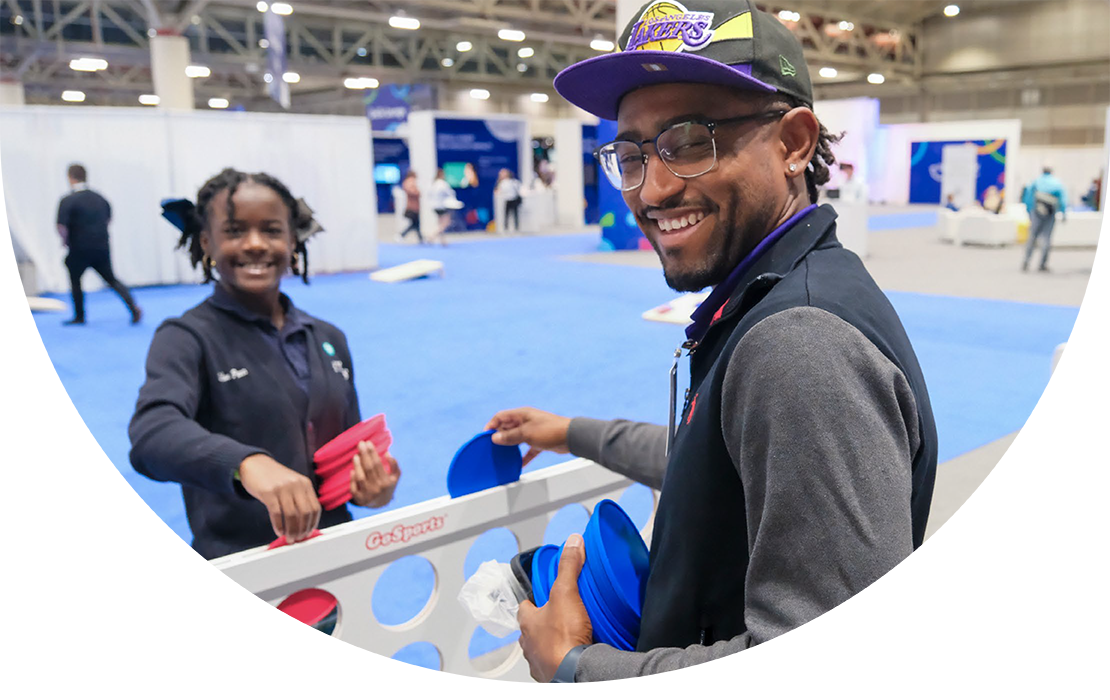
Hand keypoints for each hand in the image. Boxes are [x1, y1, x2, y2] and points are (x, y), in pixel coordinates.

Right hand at [238, 453, 320, 541]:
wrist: (254, 464)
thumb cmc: (273, 478)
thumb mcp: (291, 484)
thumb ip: (298, 499)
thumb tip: (304, 524)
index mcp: (305, 483)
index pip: (315, 507)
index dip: (313, 523)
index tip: (309, 532)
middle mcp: (296, 485)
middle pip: (305, 513)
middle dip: (302, 529)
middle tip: (298, 539)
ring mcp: (282, 488)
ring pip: (292, 515)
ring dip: (291, 530)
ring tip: (289, 538)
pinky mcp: (268, 492)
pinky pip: (276, 513)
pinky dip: (279, 526)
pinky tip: (279, 532)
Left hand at [349, 440, 400, 507]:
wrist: (381, 503)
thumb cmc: (388, 485)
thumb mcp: (395, 476)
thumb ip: (394, 465)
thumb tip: (387, 453)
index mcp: (387, 482)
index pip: (378, 464)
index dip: (372, 453)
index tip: (368, 442)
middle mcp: (378, 488)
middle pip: (369, 468)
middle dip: (364, 454)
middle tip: (360, 444)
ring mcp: (368, 495)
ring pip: (361, 477)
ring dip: (357, 465)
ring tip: (355, 456)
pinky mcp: (360, 500)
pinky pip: (354, 488)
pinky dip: (353, 480)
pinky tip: (352, 470)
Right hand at [486, 407, 571, 467]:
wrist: (570, 437)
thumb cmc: (550, 430)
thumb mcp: (526, 433)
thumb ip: (510, 436)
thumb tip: (495, 438)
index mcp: (522, 414)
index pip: (501, 416)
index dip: (492, 425)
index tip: (485, 436)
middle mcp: (526, 421)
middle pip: (508, 427)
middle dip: (500, 436)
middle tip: (493, 447)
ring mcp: (533, 431)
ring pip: (517, 438)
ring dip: (511, 446)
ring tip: (503, 455)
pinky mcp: (540, 441)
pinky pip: (528, 449)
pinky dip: (524, 456)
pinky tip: (520, 464)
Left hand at [518, 534, 592, 682]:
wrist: (574, 672)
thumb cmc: (563, 639)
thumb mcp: (566, 593)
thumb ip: (568, 567)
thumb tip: (572, 543)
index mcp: (526, 622)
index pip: (524, 606)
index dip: (534, 599)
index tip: (544, 595)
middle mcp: (528, 643)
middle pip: (534, 628)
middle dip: (546, 622)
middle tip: (564, 614)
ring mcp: (538, 661)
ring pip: (542, 647)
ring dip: (553, 642)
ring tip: (572, 634)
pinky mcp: (551, 675)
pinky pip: (555, 663)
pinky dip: (562, 658)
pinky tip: (575, 653)